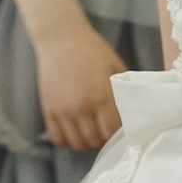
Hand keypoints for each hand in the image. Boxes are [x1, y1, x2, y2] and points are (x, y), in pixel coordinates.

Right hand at [36, 23, 127, 150]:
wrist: (61, 38)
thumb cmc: (92, 49)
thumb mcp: (115, 67)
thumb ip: (122, 91)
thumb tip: (133, 110)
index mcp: (100, 96)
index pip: (111, 131)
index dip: (119, 135)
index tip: (123, 130)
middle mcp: (80, 107)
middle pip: (95, 141)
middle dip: (105, 140)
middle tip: (109, 132)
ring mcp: (62, 111)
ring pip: (77, 144)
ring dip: (88, 143)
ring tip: (94, 133)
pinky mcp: (48, 110)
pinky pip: (58, 138)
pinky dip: (68, 141)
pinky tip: (76, 132)